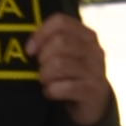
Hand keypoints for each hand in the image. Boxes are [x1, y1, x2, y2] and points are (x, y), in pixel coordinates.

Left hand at [31, 10, 108, 124]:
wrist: (94, 102)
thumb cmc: (72, 75)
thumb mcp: (66, 54)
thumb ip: (51, 43)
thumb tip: (29, 44)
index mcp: (86, 35)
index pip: (60, 22)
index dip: (40, 34)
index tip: (30, 50)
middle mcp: (93, 49)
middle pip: (60, 41)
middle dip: (42, 57)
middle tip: (39, 69)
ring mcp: (95, 70)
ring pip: (60, 64)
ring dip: (45, 75)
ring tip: (44, 81)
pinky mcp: (93, 90)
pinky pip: (66, 87)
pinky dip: (52, 91)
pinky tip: (50, 93)